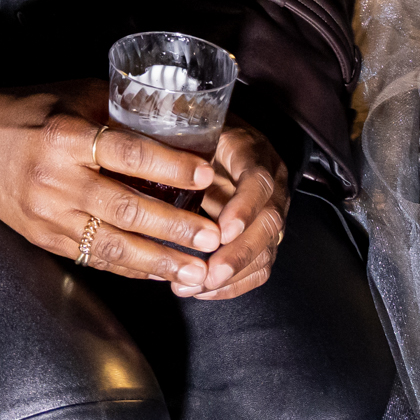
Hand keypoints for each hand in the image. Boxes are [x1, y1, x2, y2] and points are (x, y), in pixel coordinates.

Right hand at [0, 84, 223, 294]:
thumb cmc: (31, 111)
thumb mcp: (74, 97)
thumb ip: (120, 113)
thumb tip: (177, 123)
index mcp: (66, 137)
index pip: (126, 153)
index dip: (169, 166)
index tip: (205, 175)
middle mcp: (57, 179)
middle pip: (124, 207)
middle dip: (174, 227)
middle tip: (213, 238)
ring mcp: (48, 215)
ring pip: (111, 244)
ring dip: (158, 260)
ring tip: (197, 271)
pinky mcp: (44, 239)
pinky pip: (94, 258)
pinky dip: (131, 267)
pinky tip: (161, 273)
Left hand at [190, 121, 289, 300]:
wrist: (231, 144)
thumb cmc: (205, 137)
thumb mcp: (196, 129)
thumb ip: (182, 142)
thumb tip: (149, 156)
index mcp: (254, 154)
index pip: (258, 181)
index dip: (244, 208)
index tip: (223, 231)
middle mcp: (271, 186)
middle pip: (268, 224)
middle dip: (239, 254)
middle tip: (209, 273)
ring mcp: (271, 214)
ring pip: (267, 251)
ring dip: (234, 276)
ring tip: (197, 287)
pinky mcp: (265, 238)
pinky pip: (260, 268)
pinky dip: (234, 285)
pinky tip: (203, 291)